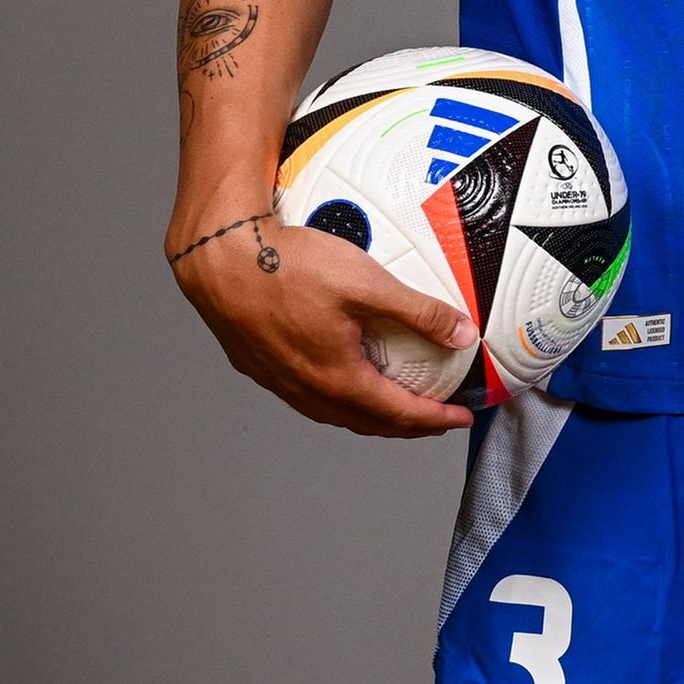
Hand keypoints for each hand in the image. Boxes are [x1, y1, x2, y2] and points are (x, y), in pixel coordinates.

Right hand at [171, 212, 473, 436]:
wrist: (221, 257)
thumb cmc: (286, 267)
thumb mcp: (369, 284)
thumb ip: (420, 311)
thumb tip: (462, 334)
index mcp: (336, 376)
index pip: (398, 412)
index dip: (435, 418)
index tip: (460, 417)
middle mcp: (305, 387)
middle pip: (367, 422)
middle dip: (407, 425)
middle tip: (436, 419)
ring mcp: (279, 380)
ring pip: (334, 414)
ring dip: (371, 417)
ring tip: (394, 409)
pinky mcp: (259, 365)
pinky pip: (308, 398)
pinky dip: (339, 402)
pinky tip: (342, 384)